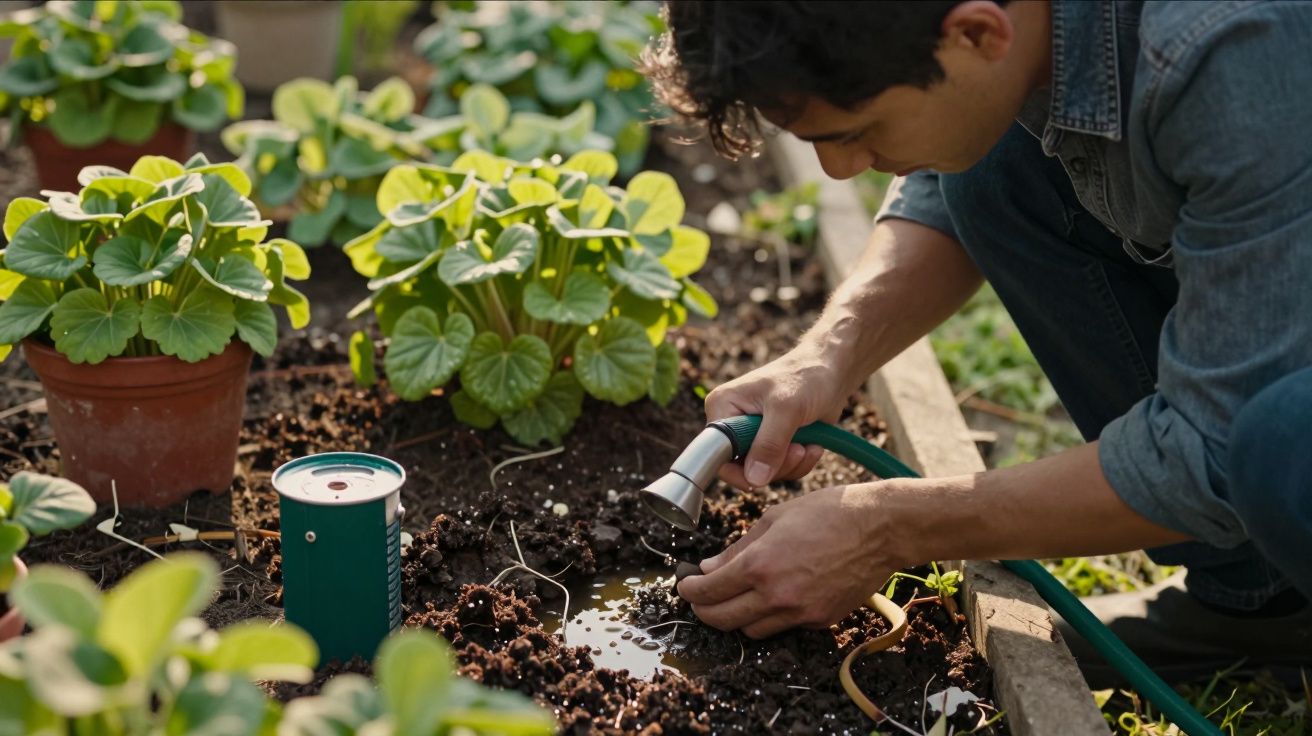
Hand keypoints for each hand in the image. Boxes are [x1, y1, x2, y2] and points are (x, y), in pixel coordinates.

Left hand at [675, 482, 896, 637]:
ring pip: (751, 630)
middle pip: (723, 620)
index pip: (708, 591)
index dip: (689, 591)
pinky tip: (773, 596)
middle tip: (700, 599)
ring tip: (736, 598)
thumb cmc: (829, 512)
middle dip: (704, 611)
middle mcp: (776, 595)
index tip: (685, 586)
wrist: (881, 528)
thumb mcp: (774, 518)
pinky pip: (784, 626)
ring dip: (737, 617)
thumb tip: (709, 567)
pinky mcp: (820, 620)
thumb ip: (738, 548)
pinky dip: (771, 616)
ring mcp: (800, 612)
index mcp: (759, 565)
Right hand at [705, 343, 853, 488]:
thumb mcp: (787, 409)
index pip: (715, 453)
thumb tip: (754, 480)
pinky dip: (799, 463)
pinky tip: (812, 445)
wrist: (832, 370)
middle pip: (742, 468)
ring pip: (763, 473)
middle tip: (798, 449)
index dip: (738, 471)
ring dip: (791, 464)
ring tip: (807, 444)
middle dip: (775, 465)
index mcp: (723, 407)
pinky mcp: (773, 443)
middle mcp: (733, 422)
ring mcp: (753, 434)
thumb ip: (769, 444)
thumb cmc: (806, 377)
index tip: (765, 473)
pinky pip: (780, 469)